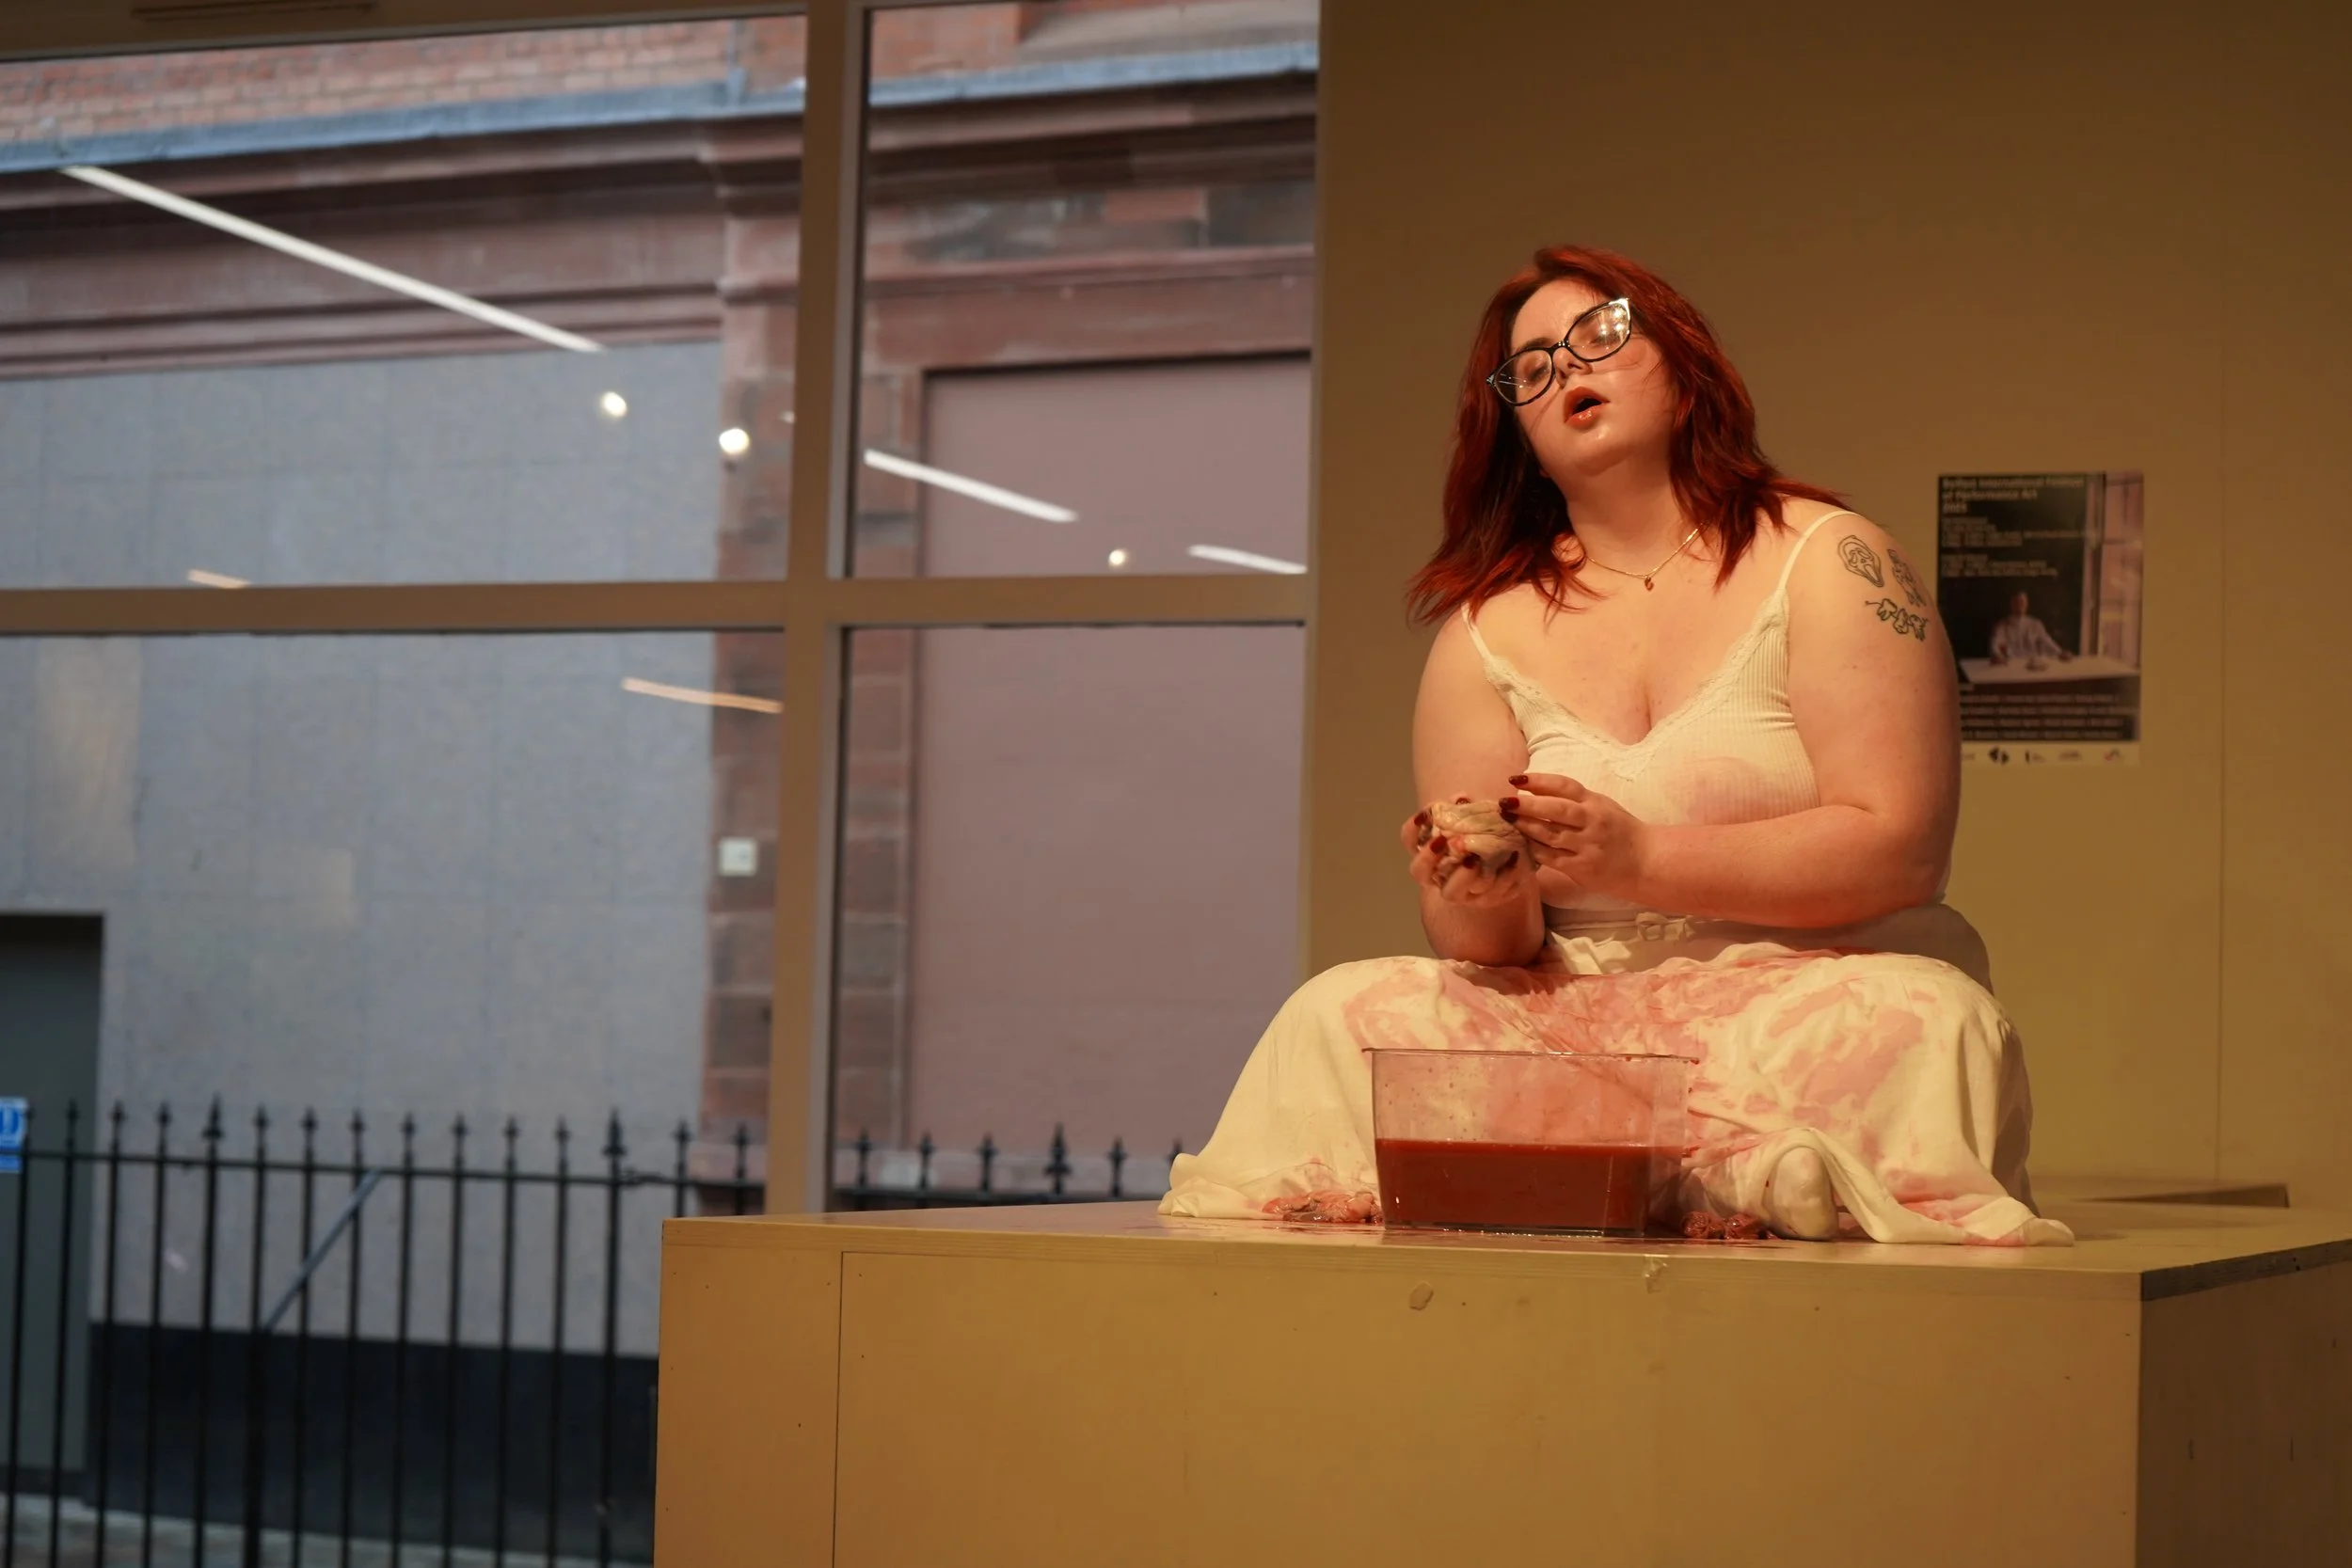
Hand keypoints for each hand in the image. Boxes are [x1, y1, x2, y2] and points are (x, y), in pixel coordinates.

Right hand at [1399, 798, 1530, 908]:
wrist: (1510, 863)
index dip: (1412, 830)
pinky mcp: (1486, 900)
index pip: (1410, 842)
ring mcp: (1461, 892)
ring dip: (1462, 875)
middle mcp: (1439, 876)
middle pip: (1419, 872)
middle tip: (1442, 841)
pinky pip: (1492, 894)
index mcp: (1431, 853)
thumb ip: (1464, 811)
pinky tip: (1514, 859)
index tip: (1423, 816)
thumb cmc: (1485, 837)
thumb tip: (1460, 798)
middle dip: (1428, 857)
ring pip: (1451, 892)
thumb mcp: (1474, 821)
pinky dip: (1504, 876)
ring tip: (1475, 859)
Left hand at [1500, 773, 1649, 901]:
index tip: (1516, 779)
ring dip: (1526, 827)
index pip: (1565, 786)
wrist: (1646, 862)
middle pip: (1555, 809)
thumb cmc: (1620, 831)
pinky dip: (1535, 850)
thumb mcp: (1602, 806)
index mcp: (1595, 802)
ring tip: (1508, 821)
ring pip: (1550, 834)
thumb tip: (1534, 791)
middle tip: (1504, 803)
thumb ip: (1575, 799)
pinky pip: (1552, 858)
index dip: (1539, 781)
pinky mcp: (1582, 868)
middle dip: (1527, 805)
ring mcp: (1587, 846)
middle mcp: (1592, 822)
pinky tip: (1522, 844)